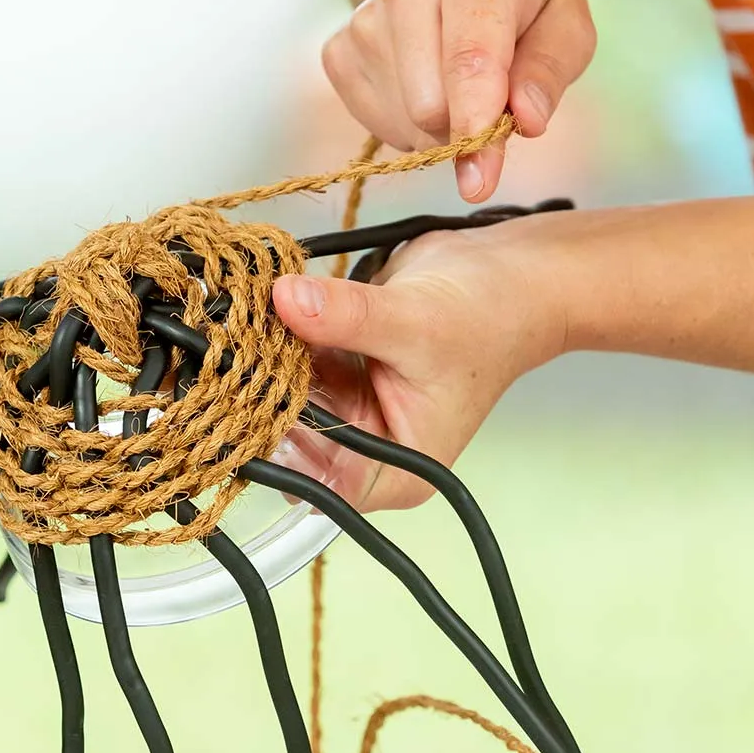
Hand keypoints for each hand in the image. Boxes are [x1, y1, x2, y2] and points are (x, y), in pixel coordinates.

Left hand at [272, 222, 562, 511]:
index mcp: (392, 471)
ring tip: (252, 316)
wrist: (511, 274)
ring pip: (282, 395)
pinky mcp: (339, 370)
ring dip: (265, 358)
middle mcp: (366, 449)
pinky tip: (267, 306)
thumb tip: (287, 299)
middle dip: (265, 390)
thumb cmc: (488, 319)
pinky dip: (278, 334)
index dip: (275, 442)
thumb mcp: (414, 322)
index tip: (247, 393)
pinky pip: (290, 360)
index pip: (311, 478)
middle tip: (242, 341)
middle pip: (288, 438)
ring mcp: (349, 409)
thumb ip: (345, 316)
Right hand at [323, 0, 595, 202]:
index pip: (469, 61)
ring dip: (439, 130)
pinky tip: (424, 87)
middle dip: (466, 128)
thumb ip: (550, 71)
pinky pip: (376, 126)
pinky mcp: (338, 51)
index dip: (475, 126)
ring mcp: (363, 18)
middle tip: (494, 103)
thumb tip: (527, 121)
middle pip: (430, 108)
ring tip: (457, 85)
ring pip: (403, 125)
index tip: (480, 181)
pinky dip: (407, 128)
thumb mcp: (565, 21)